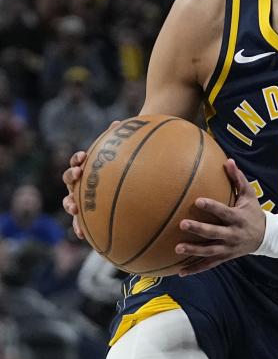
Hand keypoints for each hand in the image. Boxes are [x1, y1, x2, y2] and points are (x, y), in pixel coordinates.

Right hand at [62, 121, 120, 239]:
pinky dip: (81, 228)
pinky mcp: (89, 213)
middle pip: (70, 179)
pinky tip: (84, 236)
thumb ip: (119, 141)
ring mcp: (84, 197)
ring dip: (70, 204)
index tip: (83, 157)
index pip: (77, 162)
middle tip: (78, 175)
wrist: (126, 180)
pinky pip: (83, 222)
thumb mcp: (124, 154)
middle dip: (71, 177)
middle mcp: (82, 182)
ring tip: (74, 208)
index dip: (77, 160)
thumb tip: (117, 122)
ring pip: (71, 201)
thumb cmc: (124, 165)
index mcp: (88, 168)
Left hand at [175, 159, 265, 276]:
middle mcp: (233, 234)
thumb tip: (228, 161)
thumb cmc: (253, 212)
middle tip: (182, 224)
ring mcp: (228, 248)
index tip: (197, 200)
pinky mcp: (225, 257)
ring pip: (210, 251)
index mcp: (238, 218)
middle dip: (199, 229)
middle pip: (214, 233)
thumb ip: (238, 179)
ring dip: (194, 250)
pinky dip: (195, 269)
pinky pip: (209, 264)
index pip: (224, 212)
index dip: (212, 207)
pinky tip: (180, 272)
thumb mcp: (250, 195)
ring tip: (177, 248)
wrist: (266, 237)